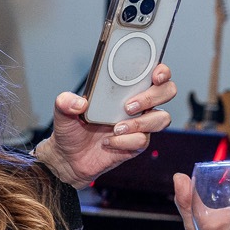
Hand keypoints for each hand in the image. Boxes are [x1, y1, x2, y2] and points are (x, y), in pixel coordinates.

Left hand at [36, 63, 176, 187]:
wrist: (69, 158)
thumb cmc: (72, 130)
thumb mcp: (62, 112)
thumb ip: (64, 101)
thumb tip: (79, 102)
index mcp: (124, 89)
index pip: (153, 73)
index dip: (161, 71)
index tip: (154, 75)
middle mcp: (138, 104)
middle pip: (167, 92)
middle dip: (152, 96)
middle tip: (128, 106)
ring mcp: (140, 124)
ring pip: (162, 118)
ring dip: (140, 123)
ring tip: (116, 128)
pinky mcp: (137, 143)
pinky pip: (143, 140)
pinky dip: (125, 142)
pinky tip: (108, 142)